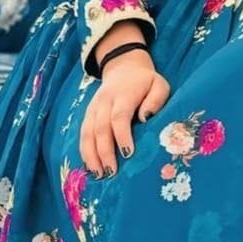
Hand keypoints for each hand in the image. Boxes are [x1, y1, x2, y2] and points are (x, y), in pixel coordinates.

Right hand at [79, 51, 170, 177]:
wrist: (123, 66)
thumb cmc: (145, 81)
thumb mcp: (159, 84)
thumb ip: (156, 99)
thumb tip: (146, 117)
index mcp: (123, 95)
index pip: (119, 117)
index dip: (122, 136)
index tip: (128, 154)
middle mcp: (104, 102)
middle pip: (100, 128)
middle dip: (105, 152)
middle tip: (112, 173)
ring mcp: (93, 108)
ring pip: (87, 133)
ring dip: (91, 155)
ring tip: (98, 175)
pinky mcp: (88, 114)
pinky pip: (83, 134)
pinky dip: (85, 151)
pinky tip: (90, 167)